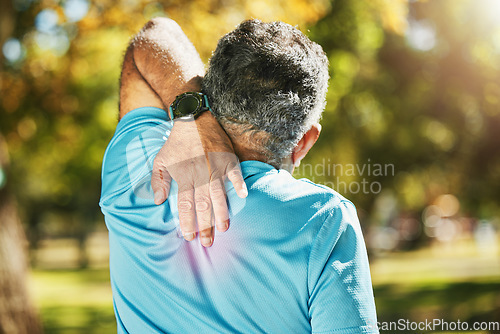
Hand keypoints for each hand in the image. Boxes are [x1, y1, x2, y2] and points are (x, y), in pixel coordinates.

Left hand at [151, 113, 247, 246]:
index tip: (188, 237)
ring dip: (222, 213)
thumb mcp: (160, 160)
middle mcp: (200, 175)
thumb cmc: (176, 143)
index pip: (185, 205)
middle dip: (205, 226)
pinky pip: (235, 174)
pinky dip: (239, 184)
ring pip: (219, 195)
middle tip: (207, 243)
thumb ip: (158, 181)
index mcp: (184, 177)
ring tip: (224, 228)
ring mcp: (215, 167)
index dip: (187, 222)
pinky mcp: (228, 159)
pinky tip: (243, 196)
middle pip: (203, 206)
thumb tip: (158, 202)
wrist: (193, 119)